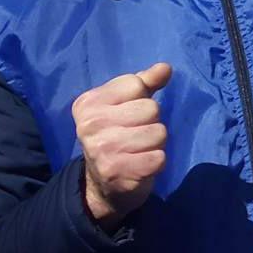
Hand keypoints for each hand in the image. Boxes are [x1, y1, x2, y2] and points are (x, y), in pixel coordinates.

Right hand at [74, 63, 170, 229]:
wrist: (103, 185)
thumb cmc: (118, 135)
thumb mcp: (126, 104)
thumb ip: (144, 82)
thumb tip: (165, 68)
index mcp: (88, 103)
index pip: (136, 84)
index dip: (142, 99)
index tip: (128, 114)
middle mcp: (89, 125)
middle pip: (151, 108)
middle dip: (151, 122)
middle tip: (135, 135)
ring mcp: (101, 150)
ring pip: (158, 133)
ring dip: (155, 143)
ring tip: (138, 150)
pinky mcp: (117, 172)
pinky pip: (159, 158)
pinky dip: (156, 162)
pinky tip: (140, 165)